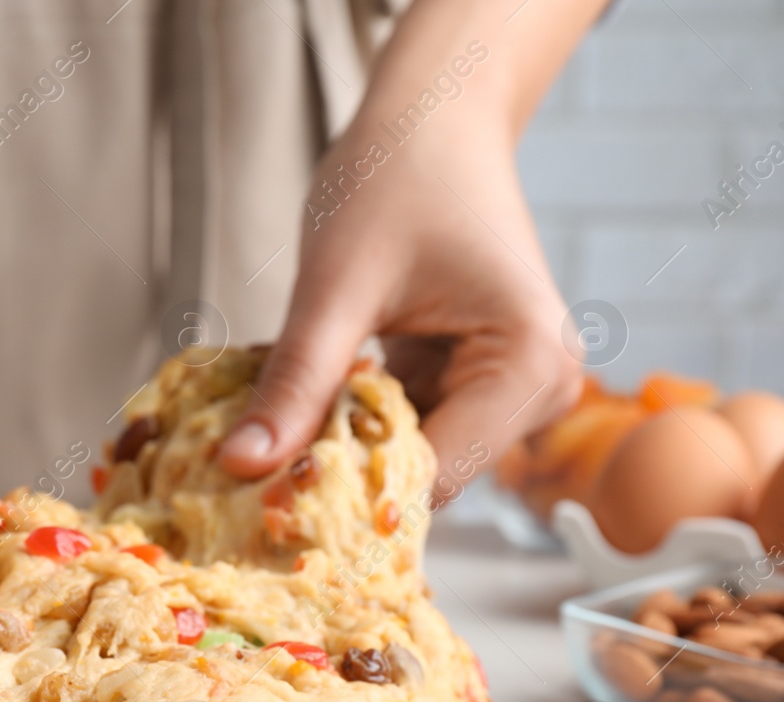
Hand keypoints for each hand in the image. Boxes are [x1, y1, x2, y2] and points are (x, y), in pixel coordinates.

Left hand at [220, 0, 604, 485]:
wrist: (433, 121)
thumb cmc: (397, 177)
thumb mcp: (335, 285)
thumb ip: (296, 381)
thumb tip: (242, 466)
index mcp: (530, 368)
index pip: (432, 477)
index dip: (345, 491)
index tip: (259, 498)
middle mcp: (541, 391)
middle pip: (426, 477)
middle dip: (340, 473)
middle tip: (248, 471)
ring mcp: (512, 391)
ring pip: (410, 459)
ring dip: (341, 451)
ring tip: (268, 437)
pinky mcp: (476, 384)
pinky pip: (406, 430)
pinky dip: (350, 425)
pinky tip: (302, 410)